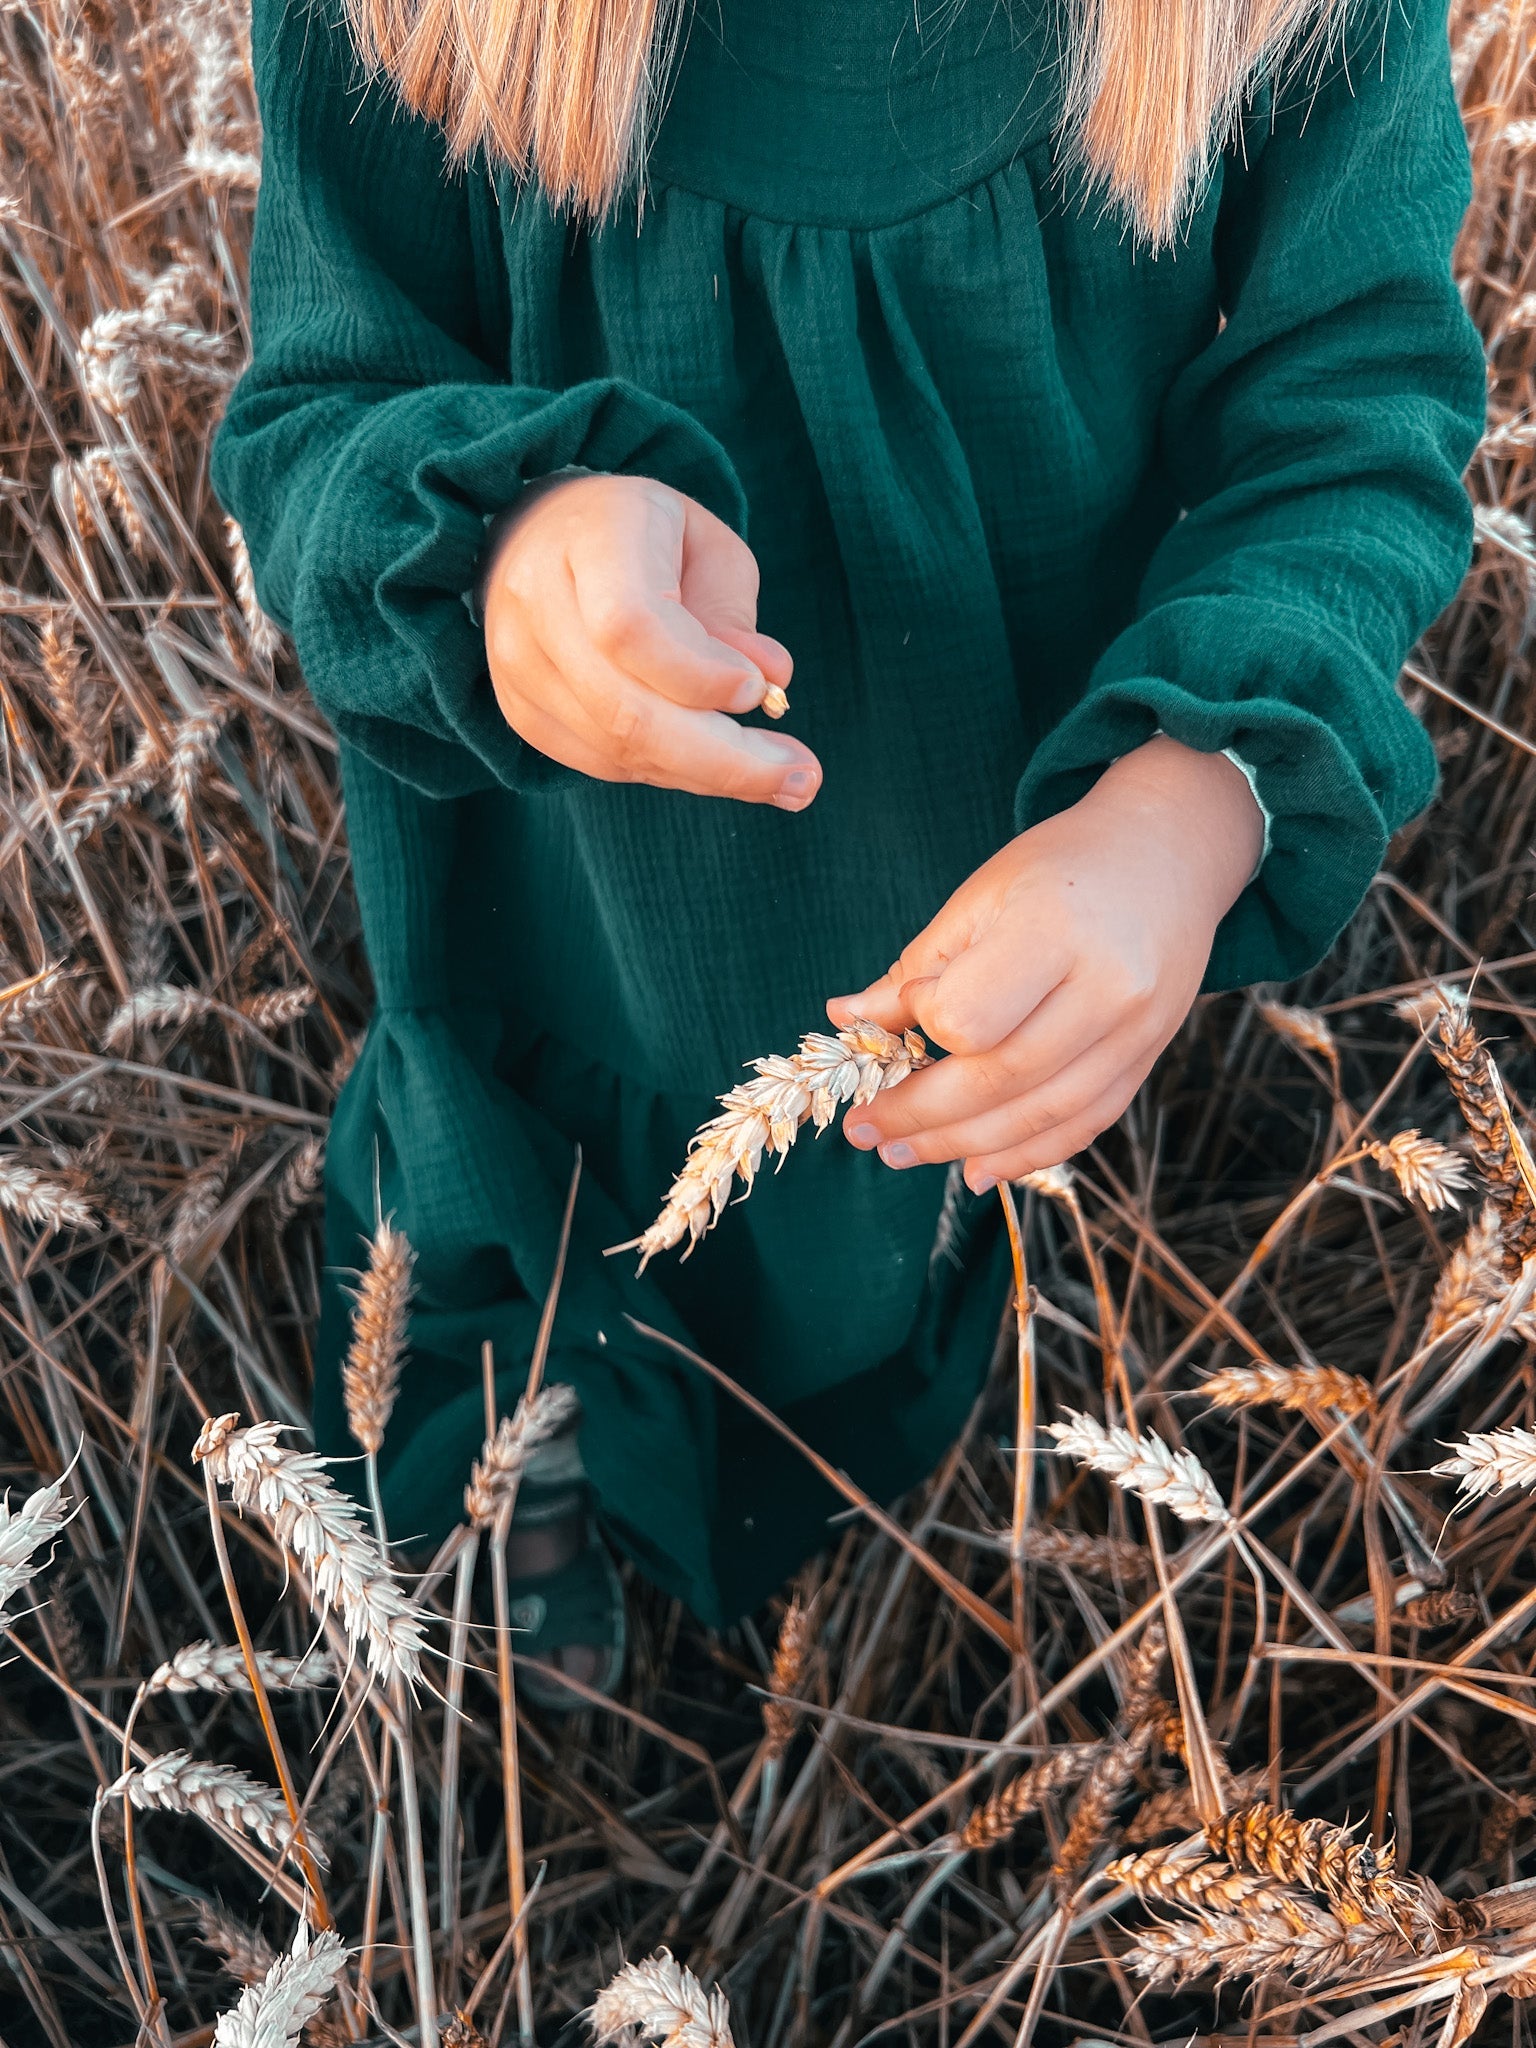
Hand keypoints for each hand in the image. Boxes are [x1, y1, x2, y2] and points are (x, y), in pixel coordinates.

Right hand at [483, 471, 820, 809]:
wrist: (539, 538)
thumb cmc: (643, 539)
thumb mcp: (704, 546)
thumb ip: (734, 614)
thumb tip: (771, 680)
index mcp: (590, 538)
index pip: (631, 627)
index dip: (698, 674)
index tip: (759, 693)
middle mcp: (537, 603)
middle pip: (625, 708)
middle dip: (724, 759)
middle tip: (802, 780)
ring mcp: (519, 665)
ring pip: (620, 748)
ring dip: (710, 774)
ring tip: (783, 780)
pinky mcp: (523, 711)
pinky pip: (607, 763)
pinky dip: (674, 771)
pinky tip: (719, 764)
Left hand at [826, 736, 1265, 1189]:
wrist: (1167, 851)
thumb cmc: (1061, 866)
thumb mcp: (981, 896)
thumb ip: (918, 968)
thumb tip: (847, 1020)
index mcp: (1055, 928)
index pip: (969, 1018)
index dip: (922, 1027)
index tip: (900, 1016)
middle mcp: (1107, 987)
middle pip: (1000, 1080)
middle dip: (921, 1116)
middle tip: (865, 1131)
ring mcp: (1136, 1030)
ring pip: (1040, 1115)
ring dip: (963, 1146)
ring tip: (903, 1154)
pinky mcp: (1148, 1057)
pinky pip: (1084, 1125)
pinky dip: (1026, 1154)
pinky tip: (977, 1169)